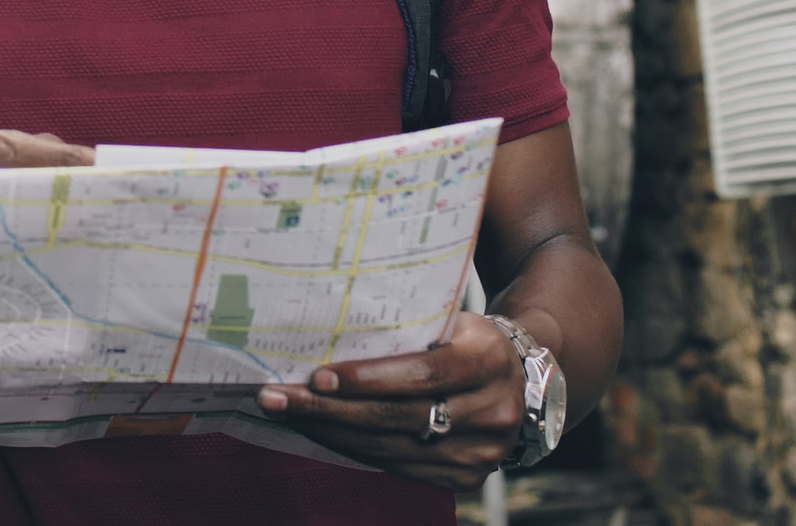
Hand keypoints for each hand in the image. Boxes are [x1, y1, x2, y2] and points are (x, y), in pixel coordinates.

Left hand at [254, 311, 523, 489]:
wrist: (519, 376)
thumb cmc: (464, 337)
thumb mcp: (450, 318)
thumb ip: (406, 324)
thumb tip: (326, 319)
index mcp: (489, 361)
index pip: (422, 375)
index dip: (368, 378)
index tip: (317, 375)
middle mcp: (493, 411)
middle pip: (398, 417)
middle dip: (330, 408)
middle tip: (276, 396)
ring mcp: (481, 452)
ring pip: (391, 448)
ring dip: (330, 432)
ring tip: (285, 412)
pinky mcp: (465, 476)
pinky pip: (397, 466)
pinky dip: (353, 449)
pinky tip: (319, 431)